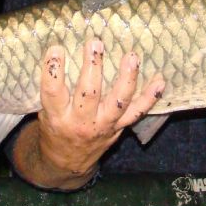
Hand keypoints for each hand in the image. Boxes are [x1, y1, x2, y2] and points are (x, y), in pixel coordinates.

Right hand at [13, 39, 164, 189]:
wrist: (67, 163)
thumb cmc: (54, 129)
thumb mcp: (45, 112)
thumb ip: (52, 89)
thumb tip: (59, 50)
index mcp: (57, 116)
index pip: (53, 92)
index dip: (53, 71)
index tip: (56, 49)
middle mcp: (81, 122)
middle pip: (88, 94)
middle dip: (93, 68)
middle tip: (95, 43)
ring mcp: (103, 125)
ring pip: (117, 102)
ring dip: (126, 78)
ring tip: (131, 57)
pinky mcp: (119, 127)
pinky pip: (137, 112)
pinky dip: (150, 97)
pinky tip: (160, 81)